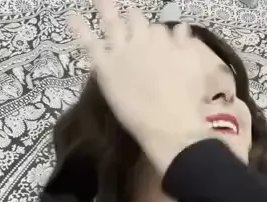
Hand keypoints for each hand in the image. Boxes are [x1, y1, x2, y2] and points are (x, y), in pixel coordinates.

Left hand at [67, 0, 210, 174]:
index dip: (155, 34)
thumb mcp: (195, 67)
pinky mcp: (106, 67)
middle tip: (126, 13)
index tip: (154, 40)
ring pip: (111, 23)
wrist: (169, 124)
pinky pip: (90, 44)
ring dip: (104, 8)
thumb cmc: (187, 100)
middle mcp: (142, 41)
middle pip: (135, 20)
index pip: (157, 29)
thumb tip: (181, 27)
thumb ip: (186, 45)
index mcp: (164, 41)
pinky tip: (71, 18)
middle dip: (131, 15)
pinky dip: (80, 30)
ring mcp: (122, 52)